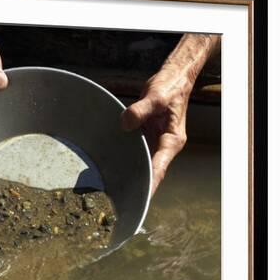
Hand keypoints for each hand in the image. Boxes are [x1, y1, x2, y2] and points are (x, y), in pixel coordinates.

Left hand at [121, 33, 219, 193]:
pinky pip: (134, 151)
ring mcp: (154, 142)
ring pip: (141, 163)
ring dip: (129, 174)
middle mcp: (163, 146)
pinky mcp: (145, 137)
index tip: (140, 198)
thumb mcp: (156, 96)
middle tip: (118, 201)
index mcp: (172, 141)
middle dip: (136, 186)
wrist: (172, 79)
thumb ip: (141, 110)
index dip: (150, 184)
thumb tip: (125, 123)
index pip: (159, 167)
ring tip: (110, 191)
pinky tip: (108, 166)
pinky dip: (124, 158)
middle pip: (150, 171)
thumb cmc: (169, 87)